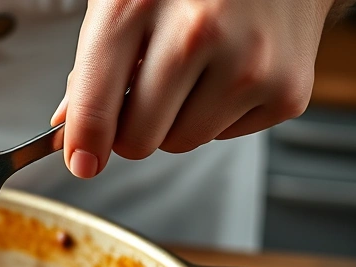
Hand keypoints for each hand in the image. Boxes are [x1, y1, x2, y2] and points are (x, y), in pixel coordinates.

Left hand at [52, 0, 335, 178]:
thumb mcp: (121, 1)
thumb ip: (90, 66)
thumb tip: (69, 129)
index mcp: (136, 7)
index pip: (94, 106)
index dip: (84, 145)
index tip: (82, 161)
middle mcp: (196, 33)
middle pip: (138, 140)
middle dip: (132, 128)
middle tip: (145, 93)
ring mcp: (248, 63)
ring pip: (182, 143)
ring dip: (178, 121)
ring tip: (194, 70)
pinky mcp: (286, 89)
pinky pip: (226, 136)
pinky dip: (221, 113)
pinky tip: (229, 68)